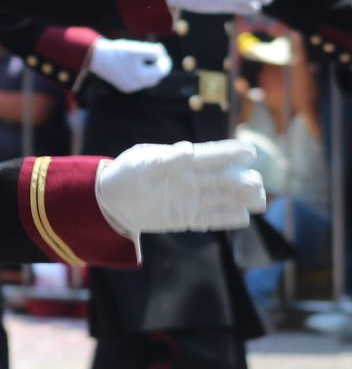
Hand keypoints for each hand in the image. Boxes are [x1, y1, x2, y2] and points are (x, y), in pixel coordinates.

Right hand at [87, 38, 171, 92]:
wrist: (96, 57)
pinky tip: (135, 65)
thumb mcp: (138, 49)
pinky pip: (137, 81)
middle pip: (155, 77)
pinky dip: (140, 74)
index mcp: (141, 77)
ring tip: (146, 59)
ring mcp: (129, 87)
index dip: (165, 61)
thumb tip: (162, 54)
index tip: (162, 51)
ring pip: (146, 80)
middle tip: (158, 56)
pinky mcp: (123, 86)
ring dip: (150, 71)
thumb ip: (154, 51)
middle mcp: (136, 85)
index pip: (161, 71)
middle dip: (158, 67)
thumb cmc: (118, 52)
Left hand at [95, 140, 264, 237]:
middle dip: (242, 180)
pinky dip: (226, 218)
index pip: (211, 155)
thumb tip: (188, 150)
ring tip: (259, 201)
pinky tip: (243, 218)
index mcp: (182, 160)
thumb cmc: (124, 175)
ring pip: (223, 198)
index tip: (250, 152)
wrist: (109, 201)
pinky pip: (210, 218)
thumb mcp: (140, 164)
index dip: (231, 153)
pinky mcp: (186, 217)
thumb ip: (164, 159)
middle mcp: (192, 178)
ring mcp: (191, 198)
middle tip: (257, 185)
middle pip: (224, 178)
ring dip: (241, 199)